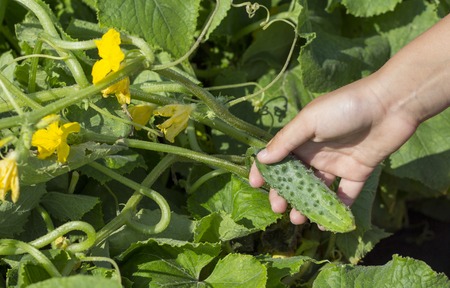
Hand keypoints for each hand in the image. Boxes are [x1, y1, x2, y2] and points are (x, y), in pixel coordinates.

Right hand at [249, 75, 418, 224]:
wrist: (390, 105)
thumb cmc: (343, 109)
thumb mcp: (309, 121)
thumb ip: (286, 141)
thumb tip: (261, 159)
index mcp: (302, 137)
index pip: (278, 155)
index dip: (265, 169)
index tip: (255, 184)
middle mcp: (316, 152)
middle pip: (295, 177)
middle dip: (284, 193)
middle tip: (278, 209)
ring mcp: (336, 164)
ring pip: (317, 189)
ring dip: (306, 205)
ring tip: (298, 219)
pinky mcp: (357, 172)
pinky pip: (344, 194)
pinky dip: (336, 209)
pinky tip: (327, 224)